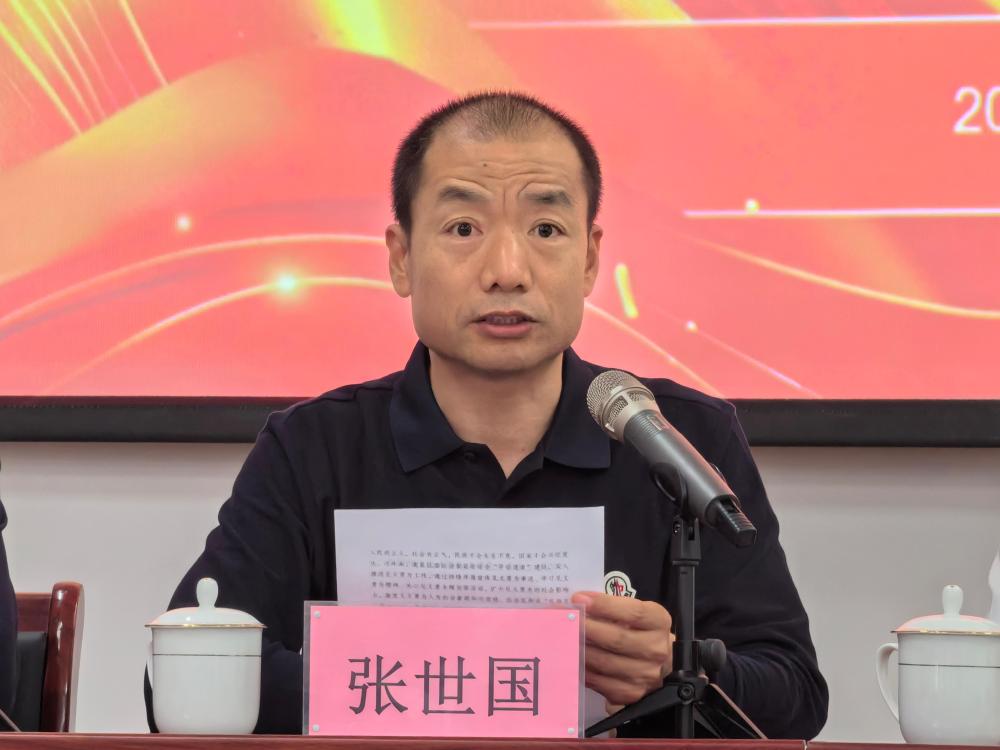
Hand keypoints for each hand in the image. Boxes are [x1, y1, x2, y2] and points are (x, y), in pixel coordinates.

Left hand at [572, 591, 672, 705]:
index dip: (604, 605)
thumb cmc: (639, 630)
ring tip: (563, 638)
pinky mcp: (631, 693)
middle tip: (565, 620)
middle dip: (586, 628)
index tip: (579, 598)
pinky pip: (600, 681)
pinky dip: (583, 669)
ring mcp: (646, 675)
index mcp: (659, 622)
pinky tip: (570, 658)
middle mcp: (657, 649)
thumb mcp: (634, 612)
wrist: (659, 662)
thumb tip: (578, 603)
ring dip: (580, 650)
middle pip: (617, 639)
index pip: (633, 613)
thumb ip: (612, 607)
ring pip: (605, 662)